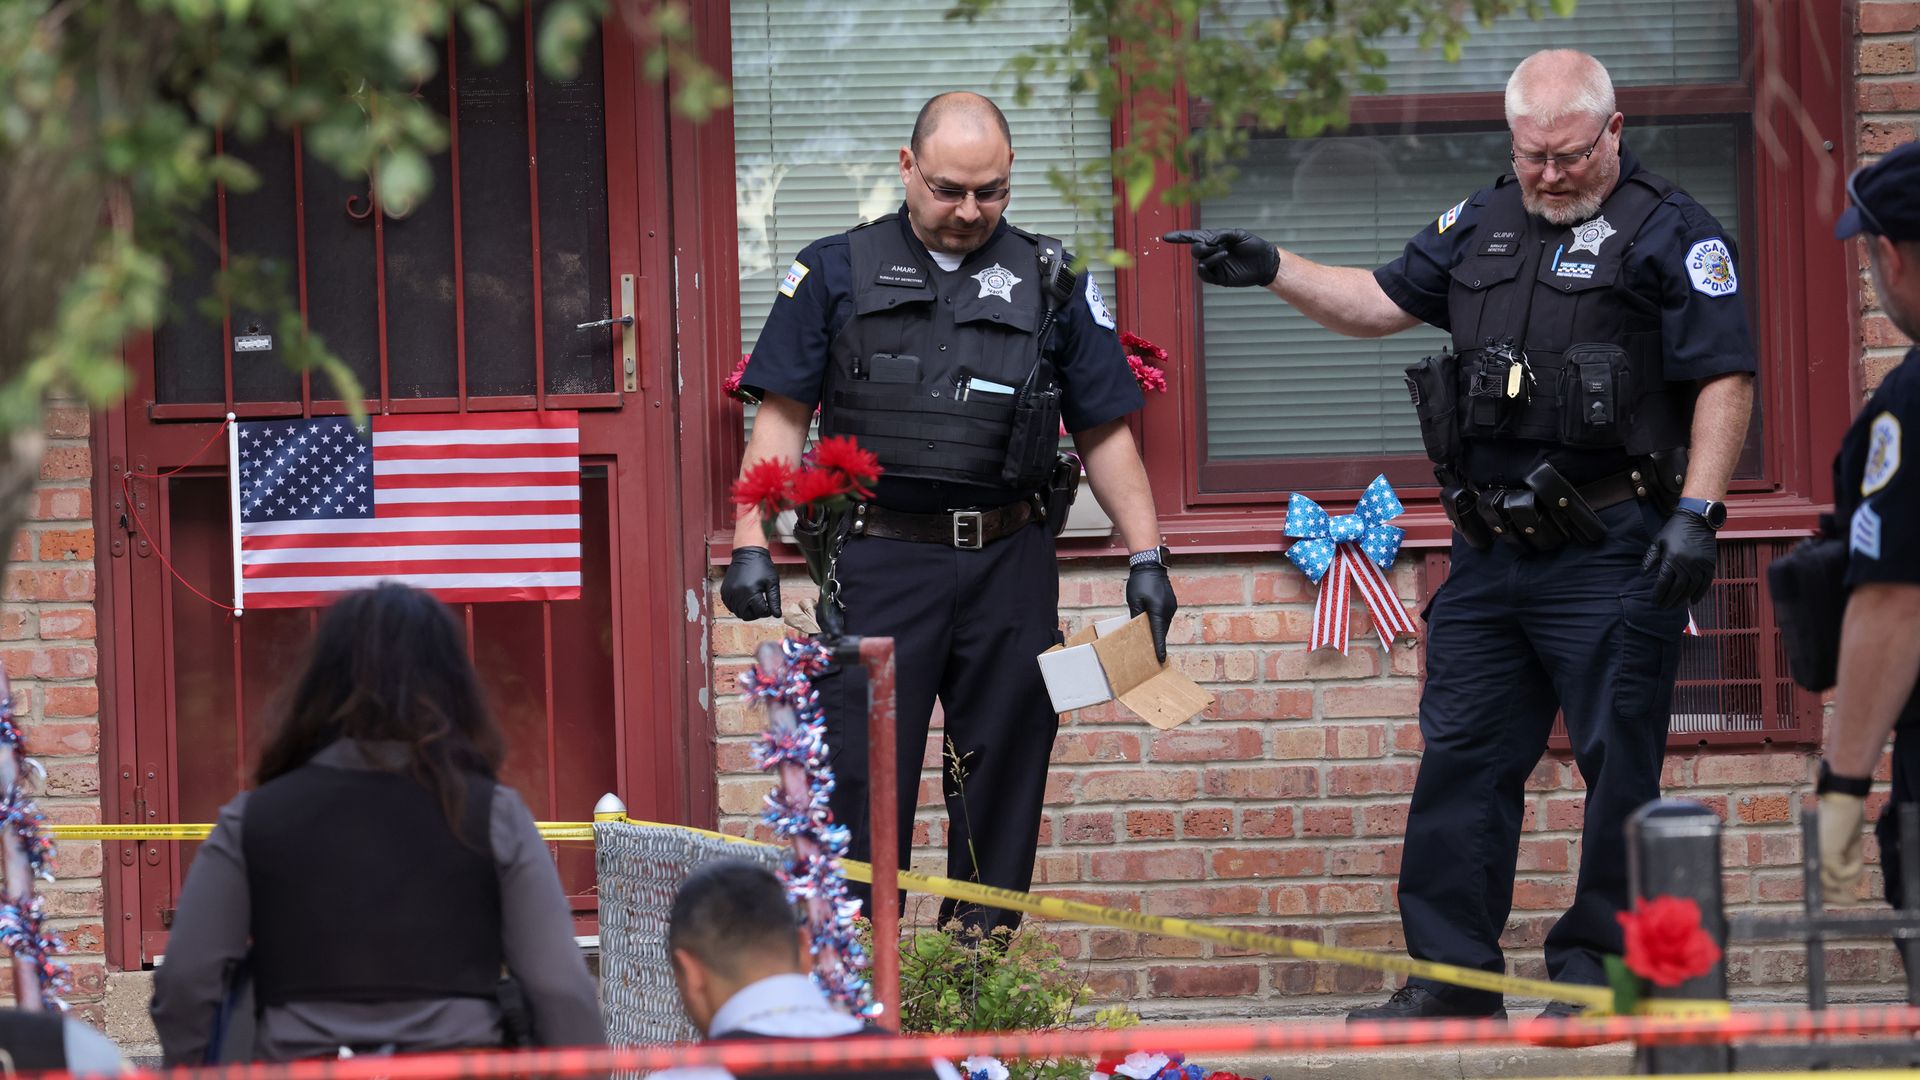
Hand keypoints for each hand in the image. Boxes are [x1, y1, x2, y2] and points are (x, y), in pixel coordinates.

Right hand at [720, 546, 780, 620]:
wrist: (748, 553)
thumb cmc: (762, 566)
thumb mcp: (772, 583)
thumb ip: (774, 600)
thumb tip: (777, 615)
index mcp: (751, 591)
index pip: (760, 612)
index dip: (767, 611)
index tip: (769, 605)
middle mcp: (737, 593)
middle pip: (747, 615)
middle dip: (756, 613)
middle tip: (761, 604)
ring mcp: (729, 593)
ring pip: (738, 612)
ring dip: (746, 610)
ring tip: (753, 600)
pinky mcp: (724, 591)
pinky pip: (730, 606)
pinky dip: (737, 606)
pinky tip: (744, 598)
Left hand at [1126, 563, 1177, 662]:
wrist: (1150, 565)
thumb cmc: (1140, 583)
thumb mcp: (1134, 601)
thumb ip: (1136, 616)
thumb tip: (1136, 629)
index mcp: (1158, 611)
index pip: (1158, 634)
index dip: (1159, 648)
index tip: (1161, 659)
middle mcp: (1167, 611)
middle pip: (1162, 631)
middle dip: (1157, 641)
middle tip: (1151, 653)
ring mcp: (1171, 607)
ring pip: (1163, 624)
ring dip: (1157, 631)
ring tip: (1149, 639)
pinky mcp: (1171, 603)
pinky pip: (1165, 617)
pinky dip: (1159, 623)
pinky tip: (1151, 624)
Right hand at [1162, 229, 1280, 287]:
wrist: (1265, 262)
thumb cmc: (1253, 245)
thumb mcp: (1238, 234)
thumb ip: (1220, 235)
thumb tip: (1206, 242)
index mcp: (1214, 240)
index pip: (1193, 238)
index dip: (1179, 237)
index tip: (1165, 237)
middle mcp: (1211, 253)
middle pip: (1195, 250)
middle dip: (1201, 247)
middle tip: (1216, 245)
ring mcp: (1214, 266)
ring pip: (1200, 261)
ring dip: (1210, 256)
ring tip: (1226, 253)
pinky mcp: (1218, 278)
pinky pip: (1205, 274)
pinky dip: (1207, 266)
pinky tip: (1216, 260)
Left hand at [1641, 508, 1716, 607]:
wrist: (1696, 519)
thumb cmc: (1673, 530)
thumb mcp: (1657, 542)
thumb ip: (1650, 559)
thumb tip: (1643, 575)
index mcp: (1671, 558)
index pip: (1663, 582)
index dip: (1658, 593)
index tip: (1654, 601)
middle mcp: (1687, 563)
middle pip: (1677, 588)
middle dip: (1669, 599)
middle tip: (1663, 607)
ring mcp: (1700, 564)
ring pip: (1691, 587)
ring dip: (1683, 599)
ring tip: (1675, 605)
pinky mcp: (1710, 564)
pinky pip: (1706, 583)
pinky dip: (1700, 593)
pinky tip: (1693, 601)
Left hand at [1818, 790, 1867, 904]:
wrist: (1845, 802)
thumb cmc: (1847, 821)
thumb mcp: (1850, 849)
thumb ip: (1849, 865)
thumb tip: (1854, 886)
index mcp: (1814, 855)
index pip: (1816, 882)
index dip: (1829, 895)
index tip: (1848, 900)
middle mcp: (1811, 856)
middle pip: (1819, 888)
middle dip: (1836, 898)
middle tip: (1853, 902)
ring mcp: (1816, 855)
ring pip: (1832, 882)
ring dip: (1850, 877)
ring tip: (1858, 860)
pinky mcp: (1824, 853)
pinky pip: (1841, 874)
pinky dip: (1853, 868)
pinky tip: (1856, 853)